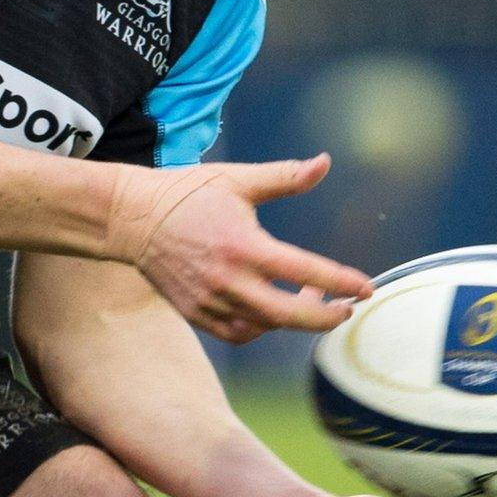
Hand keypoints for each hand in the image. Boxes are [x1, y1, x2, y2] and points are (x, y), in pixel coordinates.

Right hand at [109, 154, 371, 342]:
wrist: (131, 218)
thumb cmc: (187, 194)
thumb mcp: (237, 180)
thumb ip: (285, 177)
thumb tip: (325, 163)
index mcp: (243, 245)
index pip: (304, 270)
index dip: (341, 281)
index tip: (366, 287)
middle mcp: (228, 280)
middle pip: (289, 316)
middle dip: (326, 317)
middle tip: (346, 309)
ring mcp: (210, 301)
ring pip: (265, 327)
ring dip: (293, 320)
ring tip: (309, 300)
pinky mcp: (196, 313)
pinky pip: (238, 334)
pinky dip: (261, 328)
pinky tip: (272, 312)